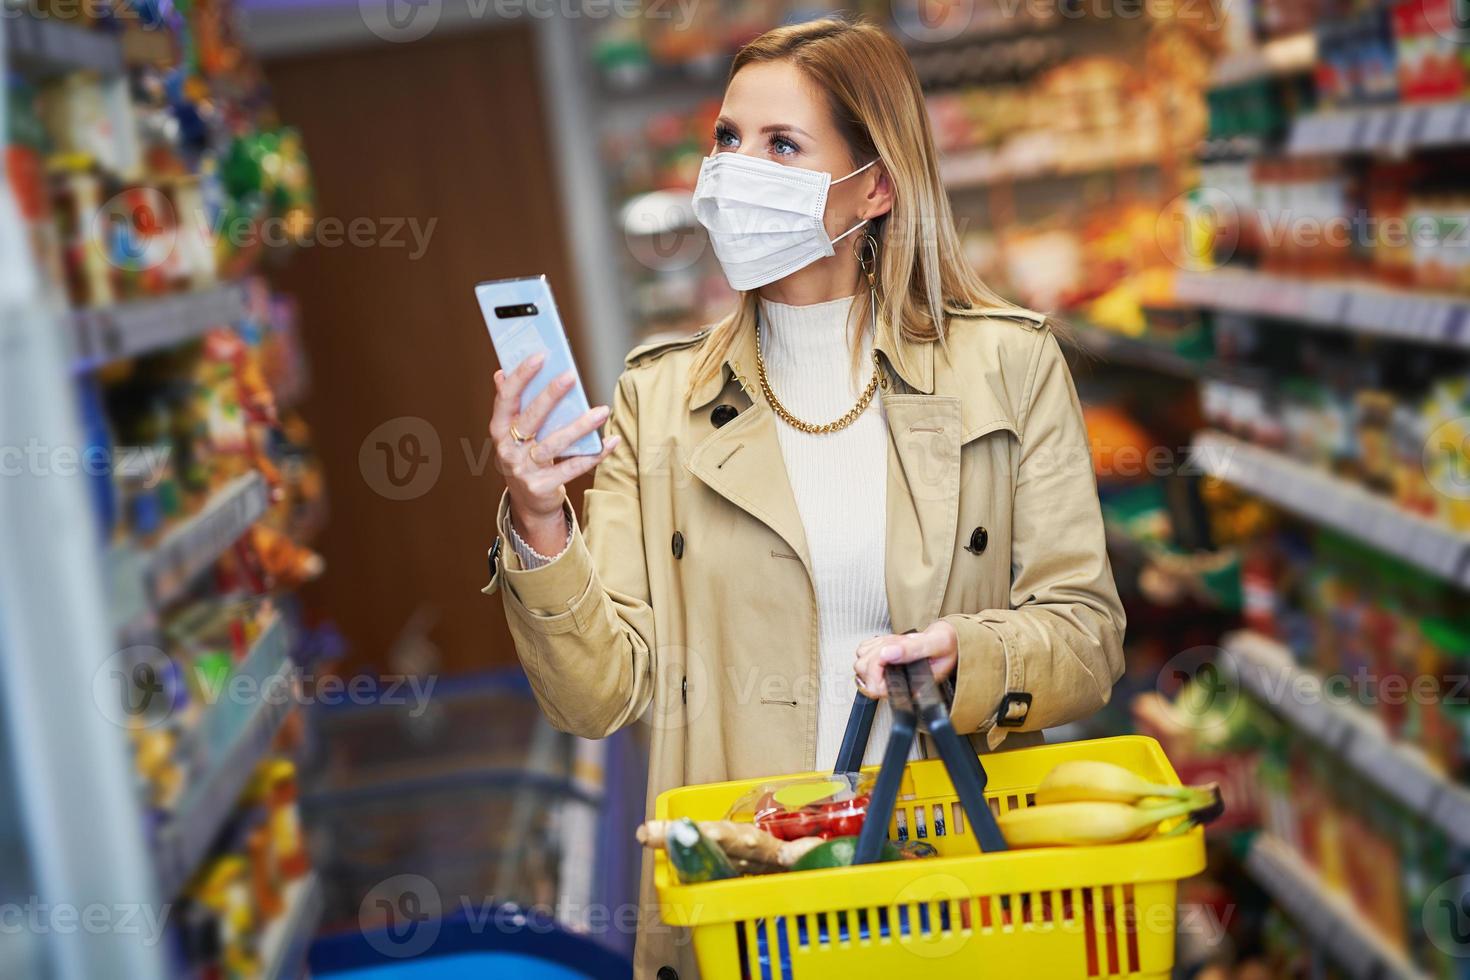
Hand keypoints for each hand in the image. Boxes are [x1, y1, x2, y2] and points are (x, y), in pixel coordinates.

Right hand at [490, 353, 619, 554]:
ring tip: (602, 411)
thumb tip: (501, 372)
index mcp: (499, 430)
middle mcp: (508, 450)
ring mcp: (524, 470)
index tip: (540, 356)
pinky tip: (611, 441)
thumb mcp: (513, 433)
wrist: (529, 502)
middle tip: (571, 375)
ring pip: (554, 444)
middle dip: (550, 395)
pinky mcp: (543, 487)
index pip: (506, 399)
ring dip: (580, 426)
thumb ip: (510, 404)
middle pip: (530, 418)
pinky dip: (594, 454)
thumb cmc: (526, 457)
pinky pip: (573, 468)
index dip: (520, 377)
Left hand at [853, 621, 957, 698]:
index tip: (888, 653)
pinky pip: (865, 651)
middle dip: (876, 652)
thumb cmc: (949, 645)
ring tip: (896, 643)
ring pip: (862, 660)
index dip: (876, 667)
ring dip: (875, 646)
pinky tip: (891, 642)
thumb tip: (888, 653)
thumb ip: (913, 649)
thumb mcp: (936, 644)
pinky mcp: (884, 660)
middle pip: (863, 671)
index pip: (875, 687)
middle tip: (895, 645)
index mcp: (909, 686)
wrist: (952, 640)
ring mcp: (888, 672)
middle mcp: (896, 682)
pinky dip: (874, 643)